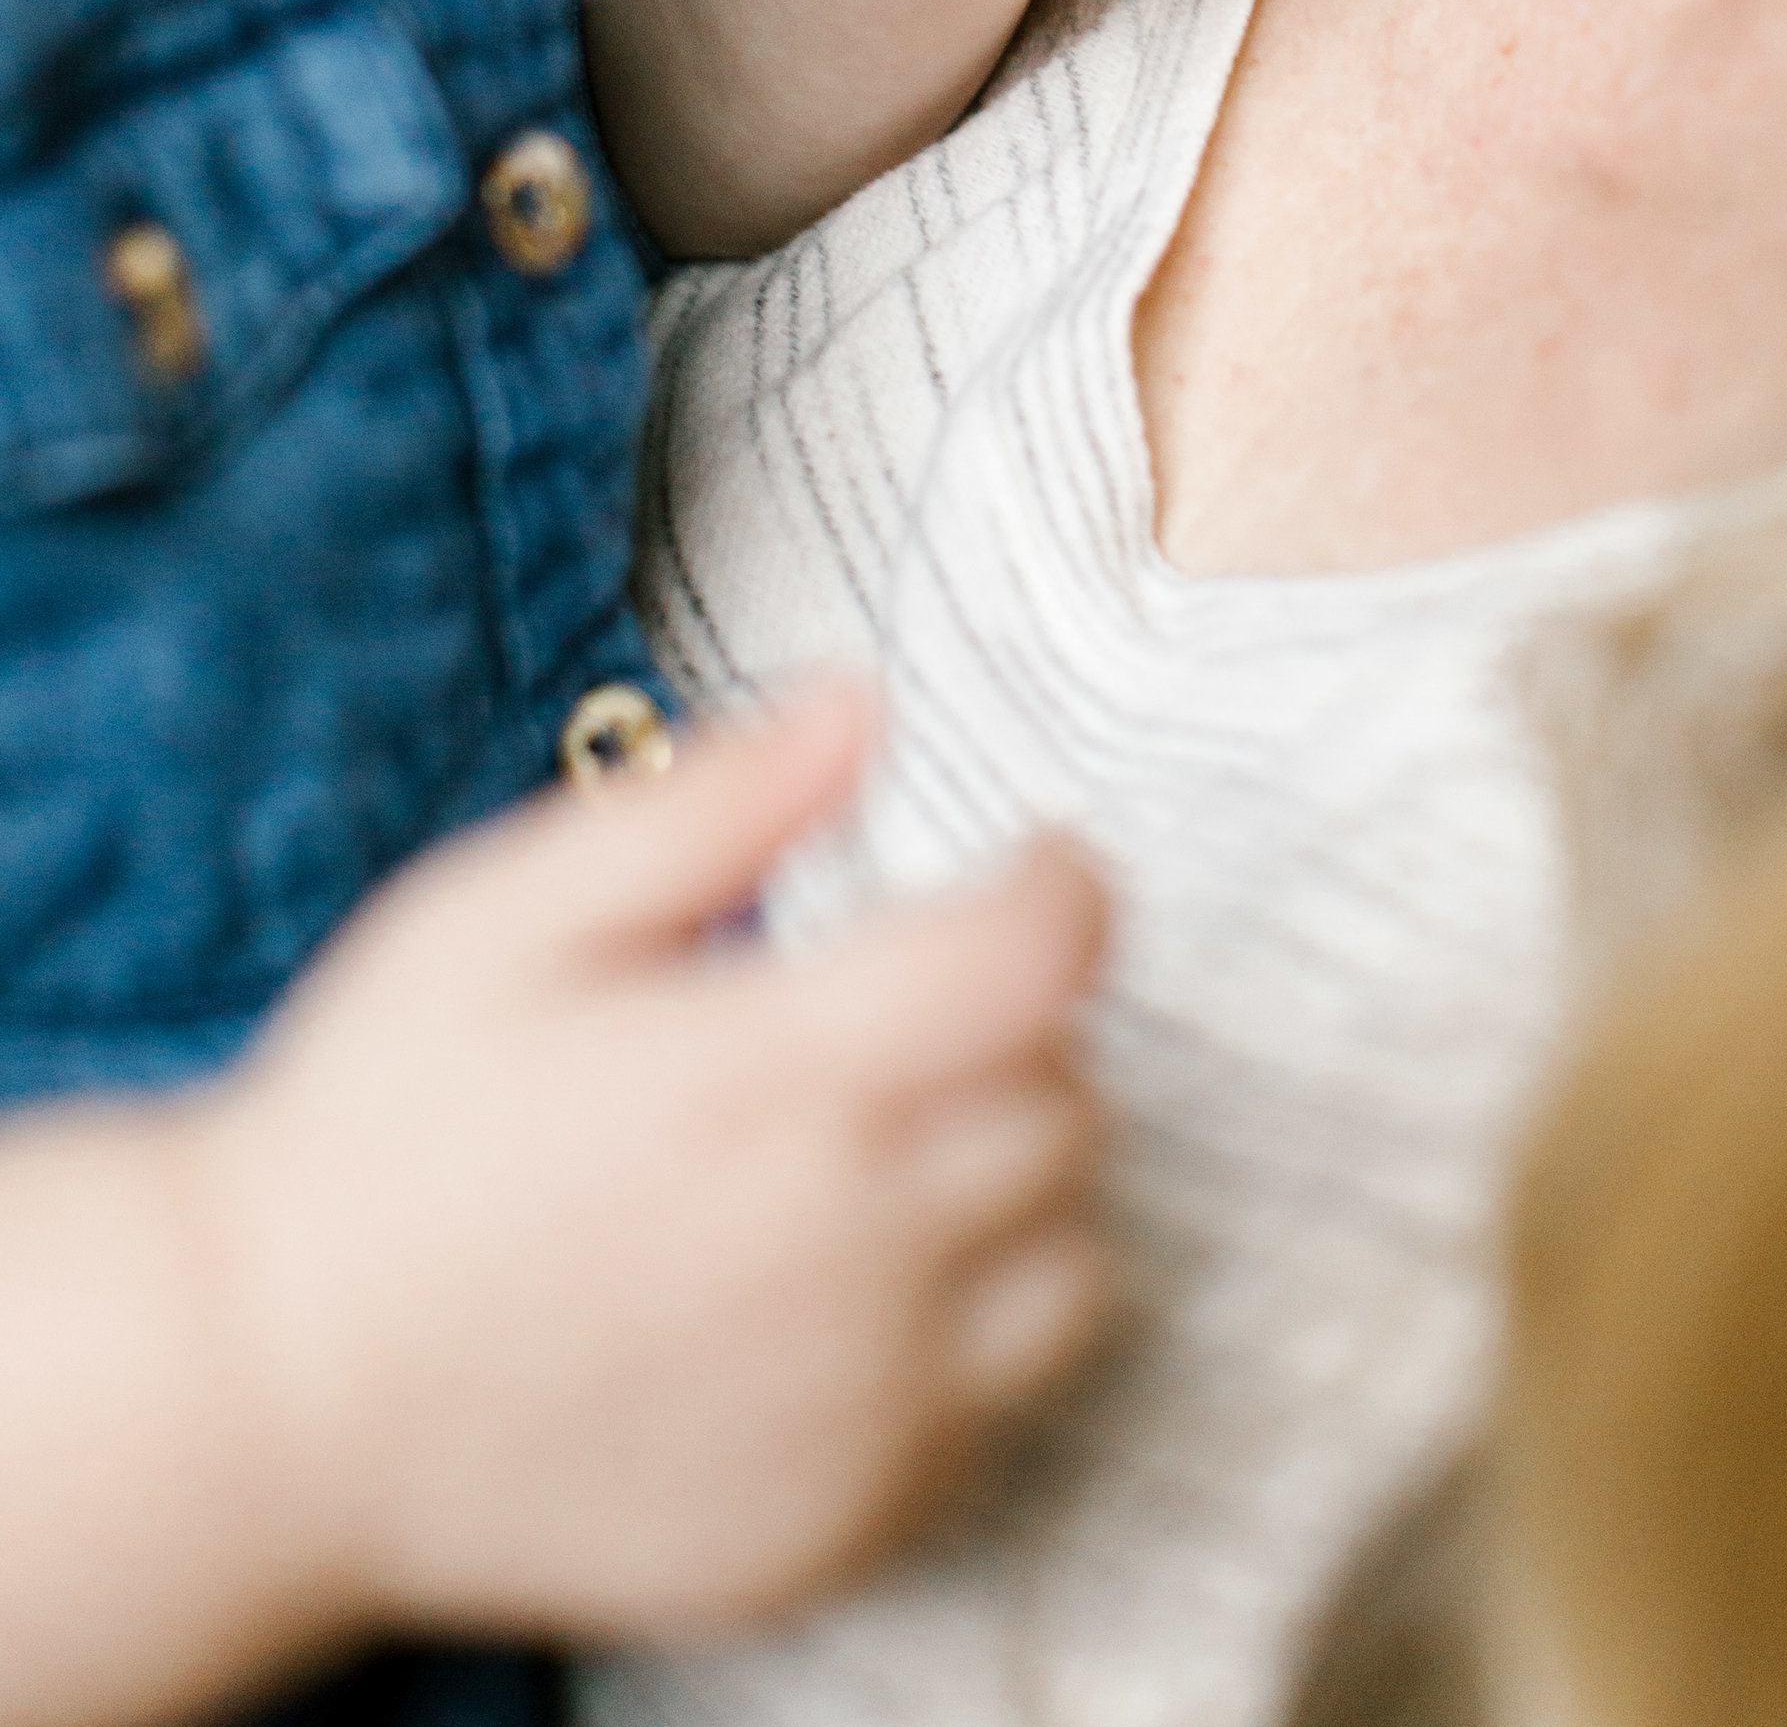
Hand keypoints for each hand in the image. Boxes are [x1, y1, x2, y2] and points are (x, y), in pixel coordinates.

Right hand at [185, 695, 1111, 1642]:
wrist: (266, 1394)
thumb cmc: (377, 1139)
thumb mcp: (510, 911)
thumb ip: (714, 802)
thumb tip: (860, 707)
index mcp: (780, 1074)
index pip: (1041, 959)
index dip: (1062, 886)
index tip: (1031, 870)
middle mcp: (850, 1246)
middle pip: (1068, 1104)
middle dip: (1020, 1033)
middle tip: (918, 1015)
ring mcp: (853, 1405)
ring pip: (1071, 1267)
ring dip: (1024, 1193)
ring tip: (900, 1158)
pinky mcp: (834, 1527)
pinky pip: (997, 1420)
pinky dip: (970, 1346)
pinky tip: (853, 1298)